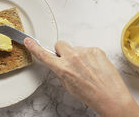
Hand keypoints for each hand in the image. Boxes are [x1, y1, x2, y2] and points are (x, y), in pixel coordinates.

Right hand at [24, 39, 138, 116]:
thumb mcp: (68, 86)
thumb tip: (59, 64)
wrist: (110, 96)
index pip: (44, 55)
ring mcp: (85, 52)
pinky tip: (95, 67)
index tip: (28, 40)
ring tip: (88, 69)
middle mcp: (73, 57)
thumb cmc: (90, 95)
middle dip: (62, 51)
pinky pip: (88, 50)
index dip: (34, 47)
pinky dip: (90, 57)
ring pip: (75, 48)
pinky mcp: (96, 49)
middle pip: (60, 44)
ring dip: (78, 56)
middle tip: (69, 62)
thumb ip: (61, 71)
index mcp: (63, 68)